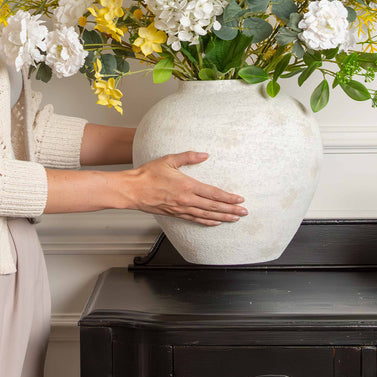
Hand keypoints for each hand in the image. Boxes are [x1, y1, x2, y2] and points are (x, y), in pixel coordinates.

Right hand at [121, 151, 246, 225]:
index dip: (228, 197)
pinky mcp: (175, 214)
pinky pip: (195, 220)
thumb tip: (204, 154)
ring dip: (222, 217)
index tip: (240, 199)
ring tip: (234, 219)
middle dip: (231, 210)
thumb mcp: (169, 159)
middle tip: (244, 213)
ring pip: (206, 216)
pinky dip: (207, 222)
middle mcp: (186, 200)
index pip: (213, 193)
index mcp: (187, 186)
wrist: (133, 190)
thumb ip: (189, 157)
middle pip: (214, 207)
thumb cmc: (148, 174)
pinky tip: (215, 222)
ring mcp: (181, 209)